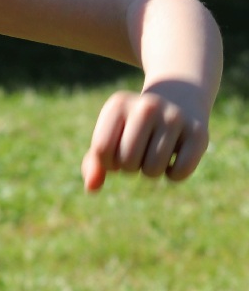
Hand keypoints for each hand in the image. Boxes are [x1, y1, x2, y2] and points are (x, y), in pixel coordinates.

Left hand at [81, 82, 209, 190]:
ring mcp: (174, 117)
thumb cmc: (134, 128)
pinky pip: (179, 173)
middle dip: (129, 167)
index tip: (115, 155)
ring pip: (153, 169)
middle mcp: (147, 106)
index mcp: (119, 104)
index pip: (102, 149)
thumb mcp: (112, 138)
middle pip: (127, 160)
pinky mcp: (199, 132)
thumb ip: (95, 163)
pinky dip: (174, 176)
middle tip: (138, 155)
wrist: (179, 103)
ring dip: (150, 172)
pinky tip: (175, 159)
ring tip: (154, 154)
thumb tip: (91, 187)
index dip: (107, 163)